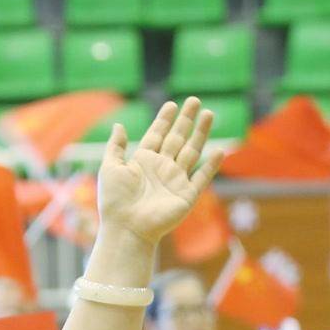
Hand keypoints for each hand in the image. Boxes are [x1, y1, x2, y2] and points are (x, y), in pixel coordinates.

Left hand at [93, 98, 221, 246]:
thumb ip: (115, 146)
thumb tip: (118, 125)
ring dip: (201, 133)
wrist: (126, 228)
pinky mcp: (186, 196)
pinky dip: (211, 165)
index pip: (157, 135)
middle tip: (194, 100)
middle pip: (177, 138)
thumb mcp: (110, 168)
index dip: (164, 120)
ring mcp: (175, 181)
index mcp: (143, 161)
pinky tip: (219, 150)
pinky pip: (201, 178)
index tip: (172, 104)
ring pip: (191, 152)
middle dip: (186, 120)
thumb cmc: (115, 201)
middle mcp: (161, 169)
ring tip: (208, 114)